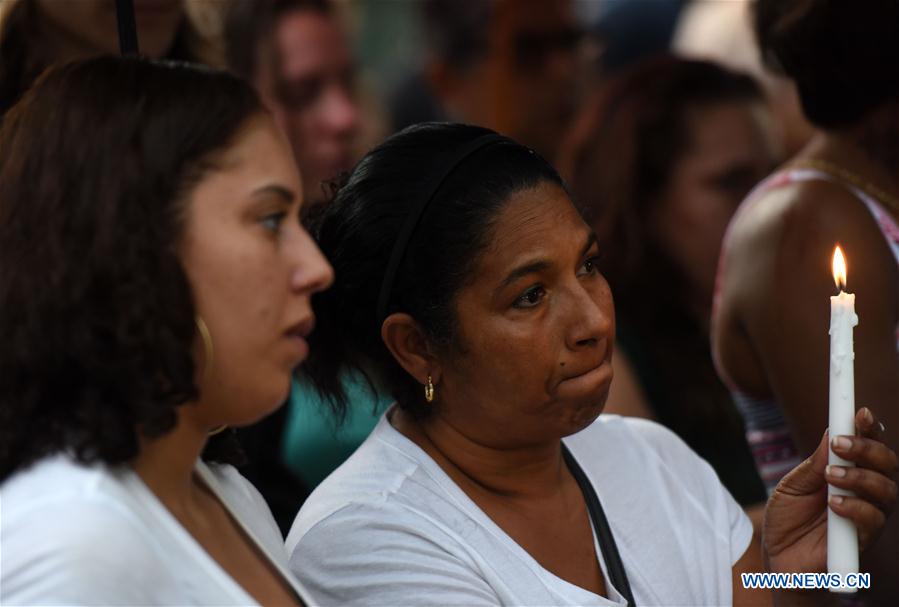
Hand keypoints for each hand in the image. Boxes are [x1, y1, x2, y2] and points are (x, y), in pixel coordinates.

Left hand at [763, 407, 896, 573]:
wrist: (779, 559)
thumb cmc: (788, 519)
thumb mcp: (792, 485)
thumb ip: (813, 463)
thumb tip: (832, 431)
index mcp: (850, 473)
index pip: (869, 446)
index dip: (869, 428)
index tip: (859, 412)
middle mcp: (866, 492)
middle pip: (887, 464)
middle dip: (867, 448)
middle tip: (841, 443)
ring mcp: (868, 516)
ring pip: (886, 491)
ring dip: (860, 477)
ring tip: (830, 475)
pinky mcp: (863, 541)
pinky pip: (873, 522)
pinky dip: (856, 508)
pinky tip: (834, 504)